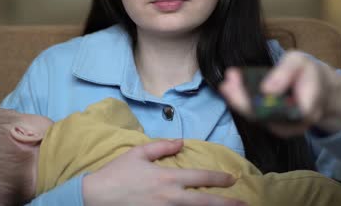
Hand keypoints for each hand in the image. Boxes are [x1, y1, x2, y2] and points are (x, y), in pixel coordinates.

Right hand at [82, 139, 244, 205]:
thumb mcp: (138, 153)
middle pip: (205, 201)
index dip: (219, 178)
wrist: (97, 197)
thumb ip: (162, 146)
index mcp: (167, 177)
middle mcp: (170, 197)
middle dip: (226, 203)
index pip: (200, 177)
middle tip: (243, 204)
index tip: (232, 179)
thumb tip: (182, 142)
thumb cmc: (117, 173)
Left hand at [219, 51, 340, 136]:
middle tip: (226, 85)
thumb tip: (266, 89)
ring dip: (238, 101)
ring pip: (257, 118)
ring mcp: (283, 127)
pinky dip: (242, 102)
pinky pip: (256, 115)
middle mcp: (293, 124)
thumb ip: (285, 73)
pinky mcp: (274, 124)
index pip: (278, 112)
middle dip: (241, 101)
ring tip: (225, 85)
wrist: (318, 86)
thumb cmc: (308, 72)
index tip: (238, 84)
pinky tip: (231, 89)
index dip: (256, 102)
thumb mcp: (300, 63)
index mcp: (306, 110)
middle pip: (263, 118)